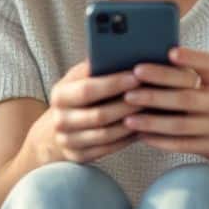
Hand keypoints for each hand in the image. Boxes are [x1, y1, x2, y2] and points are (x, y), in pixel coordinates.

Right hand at [26, 60, 144, 164]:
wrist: (57, 128)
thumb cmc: (78, 94)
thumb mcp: (79, 77)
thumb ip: (96, 67)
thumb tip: (121, 50)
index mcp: (60, 95)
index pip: (88, 90)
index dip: (113, 84)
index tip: (137, 76)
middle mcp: (60, 120)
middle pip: (99, 115)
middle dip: (127, 105)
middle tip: (151, 95)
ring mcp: (68, 141)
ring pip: (106, 135)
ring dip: (131, 123)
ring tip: (151, 112)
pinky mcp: (78, 157)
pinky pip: (108, 149)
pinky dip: (127, 139)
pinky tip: (143, 128)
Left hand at [122, 47, 208, 163]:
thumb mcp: (208, 83)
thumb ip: (184, 74)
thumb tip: (144, 64)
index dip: (191, 58)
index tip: (170, 52)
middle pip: (187, 98)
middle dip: (155, 95)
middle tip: (129, 92)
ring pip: (181, 125)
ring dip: (152, 122)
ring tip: (128, 119)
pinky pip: (182, 144)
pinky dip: (160, 140)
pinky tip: (141, 135)